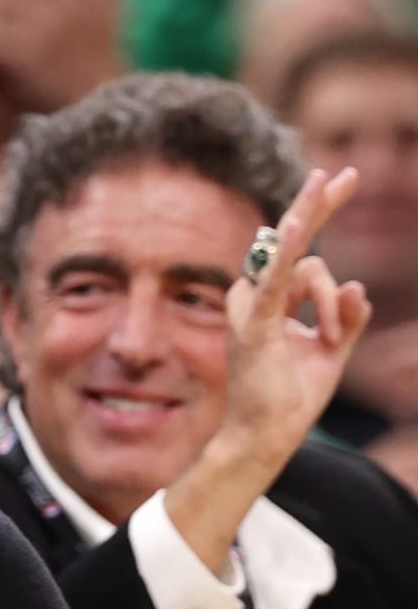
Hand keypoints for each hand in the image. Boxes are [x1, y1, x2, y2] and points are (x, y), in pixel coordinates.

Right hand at [217, 168, 371, 475]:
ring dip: (331, 303)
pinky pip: (276, 280)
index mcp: (272, 299)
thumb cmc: (291, 396)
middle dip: (319, 203)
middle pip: (293, 238)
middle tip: (347, 174)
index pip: (298, 247)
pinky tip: (295, 227)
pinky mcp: (256, 322)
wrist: (268, 434)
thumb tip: (356, 285)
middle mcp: (255, 295)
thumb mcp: (333, 350)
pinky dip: (287, 253)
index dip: (319, 210)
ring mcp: (252, 307)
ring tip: (333, 336)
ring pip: (308, 270)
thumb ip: (348, 317)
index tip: (343, 177)